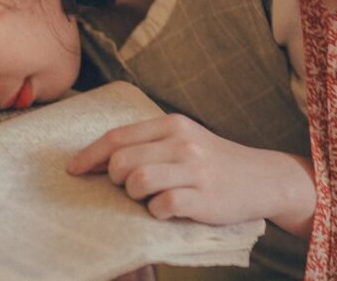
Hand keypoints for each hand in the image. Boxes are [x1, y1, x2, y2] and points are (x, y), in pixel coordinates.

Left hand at [67, 114, 314, 237]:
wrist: (263, 178)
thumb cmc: (213, 161)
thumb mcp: (183, 140)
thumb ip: (148, 144)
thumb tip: (102, 159)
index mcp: (172, 125)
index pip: (117, 137)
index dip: (90, 155)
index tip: (73, 169)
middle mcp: (182, 142)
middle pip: (122, 160)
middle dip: (115, 179)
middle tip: (126, 187)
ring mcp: (194, 169)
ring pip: (138, 181)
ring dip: (135, 195)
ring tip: (149, 197)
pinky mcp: (203, 196)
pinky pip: (162, 205)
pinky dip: (157, 211)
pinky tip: (168, 209)